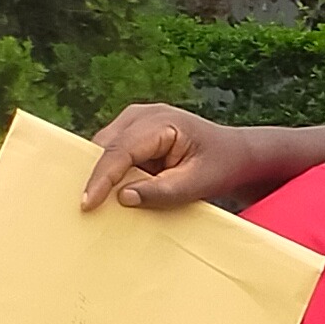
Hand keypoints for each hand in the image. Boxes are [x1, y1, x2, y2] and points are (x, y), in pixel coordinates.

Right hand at [84, 104, 268, 211]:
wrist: (237, 154)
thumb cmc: (222, 165)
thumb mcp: (198, 183)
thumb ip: (162, 191)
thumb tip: (122, 197)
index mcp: (159, 122)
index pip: (120, 151)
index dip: (101, 178)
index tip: (86, 203)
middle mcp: (141, 116)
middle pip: (105, 147)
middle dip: (97, 176)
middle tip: (88, 207)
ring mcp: (134, 121)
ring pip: (105, 151)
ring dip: (105, 175)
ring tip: (100, 203)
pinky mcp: (133, 134)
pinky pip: (115, 155)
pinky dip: (114, 174)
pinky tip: (116, 193)